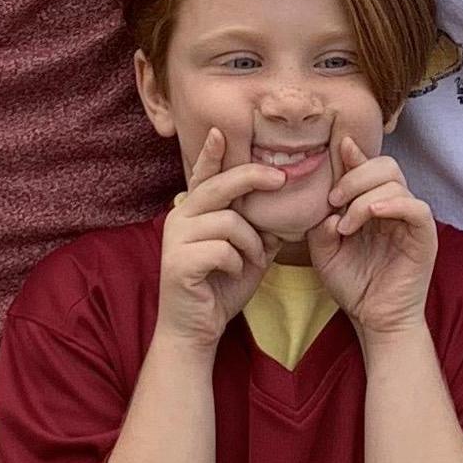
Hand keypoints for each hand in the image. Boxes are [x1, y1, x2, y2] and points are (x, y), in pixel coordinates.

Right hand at [158, 130, 276, 349]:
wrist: (195, 329)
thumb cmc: (220, 287)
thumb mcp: (247, 253)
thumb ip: (259, 228)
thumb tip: (285, 207)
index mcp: (194, 212)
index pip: (203, 175)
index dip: (211, 153)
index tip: (221, 132)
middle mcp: (180, 218)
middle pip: (219, 186)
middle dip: (252, 178)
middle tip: (282, 179)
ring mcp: (176, 239)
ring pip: (228, 221)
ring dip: (251, 242)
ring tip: (253, 260)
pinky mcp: (178, 262)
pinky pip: (222, 249)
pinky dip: (238, 262)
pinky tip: (234, 274)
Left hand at [310, 134, 437, 334]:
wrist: (373, 319)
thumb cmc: (352, 285)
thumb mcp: (324, 252)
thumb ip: (320, 225)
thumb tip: (329, 208)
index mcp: (372, 205)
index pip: (368, 167)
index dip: (354, 156)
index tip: (338, 149)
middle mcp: (394, 207)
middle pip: (385, 166)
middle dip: (354, 176)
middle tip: (333, 200)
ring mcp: (410, 220)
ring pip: (396, 183)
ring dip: (364, 197)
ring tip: (345, 226)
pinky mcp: (424, 236)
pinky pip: (416, 208)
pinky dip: (394, 203)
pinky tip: (373, 213)